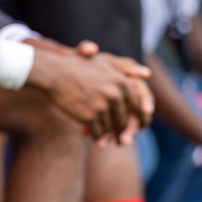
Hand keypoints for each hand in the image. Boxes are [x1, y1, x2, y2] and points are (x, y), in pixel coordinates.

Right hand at [29, 48, 143, 141]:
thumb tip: (148, 73)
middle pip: (124, 119)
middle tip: (122, 139)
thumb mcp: (104, 61)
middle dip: (122, 130)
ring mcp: (102, 107)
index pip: (137, 104)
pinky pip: (97, 133)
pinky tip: (89, 136)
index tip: (141, 126)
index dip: (140, 117)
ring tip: (104, 140)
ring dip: (107, 135)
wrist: (53, 74)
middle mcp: (115, 95)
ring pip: (110, 128)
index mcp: (122, 82)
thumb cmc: (78, 66)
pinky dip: (95, 137)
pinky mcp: (89, 117)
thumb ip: (126, 68)